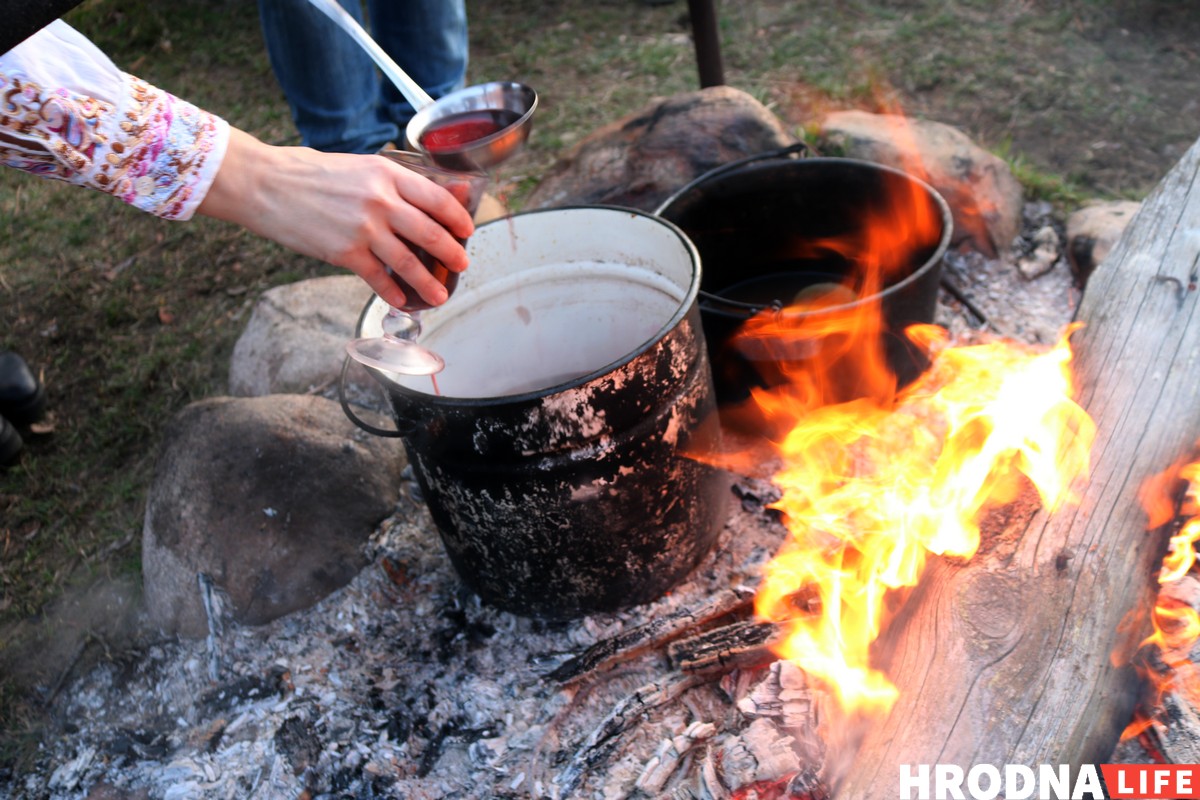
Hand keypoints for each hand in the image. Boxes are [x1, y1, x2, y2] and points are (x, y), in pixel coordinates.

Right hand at [197, 128, 475, 307]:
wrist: (265, 184)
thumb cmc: (308, 173)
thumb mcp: (357, 166)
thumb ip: (389, 183)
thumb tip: (420, 200)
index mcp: (386, 174)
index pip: (437, 198)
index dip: (457, 217)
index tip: (466, 230)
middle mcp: (381, 201)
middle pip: (431, 233)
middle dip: (452, 254)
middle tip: (462, 265)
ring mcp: (364, 229)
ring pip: (409, 262)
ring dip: (429, 283)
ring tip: (440, 295)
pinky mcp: (345, 253)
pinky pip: (379, 278)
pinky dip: (393, 292)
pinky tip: (401, 300)